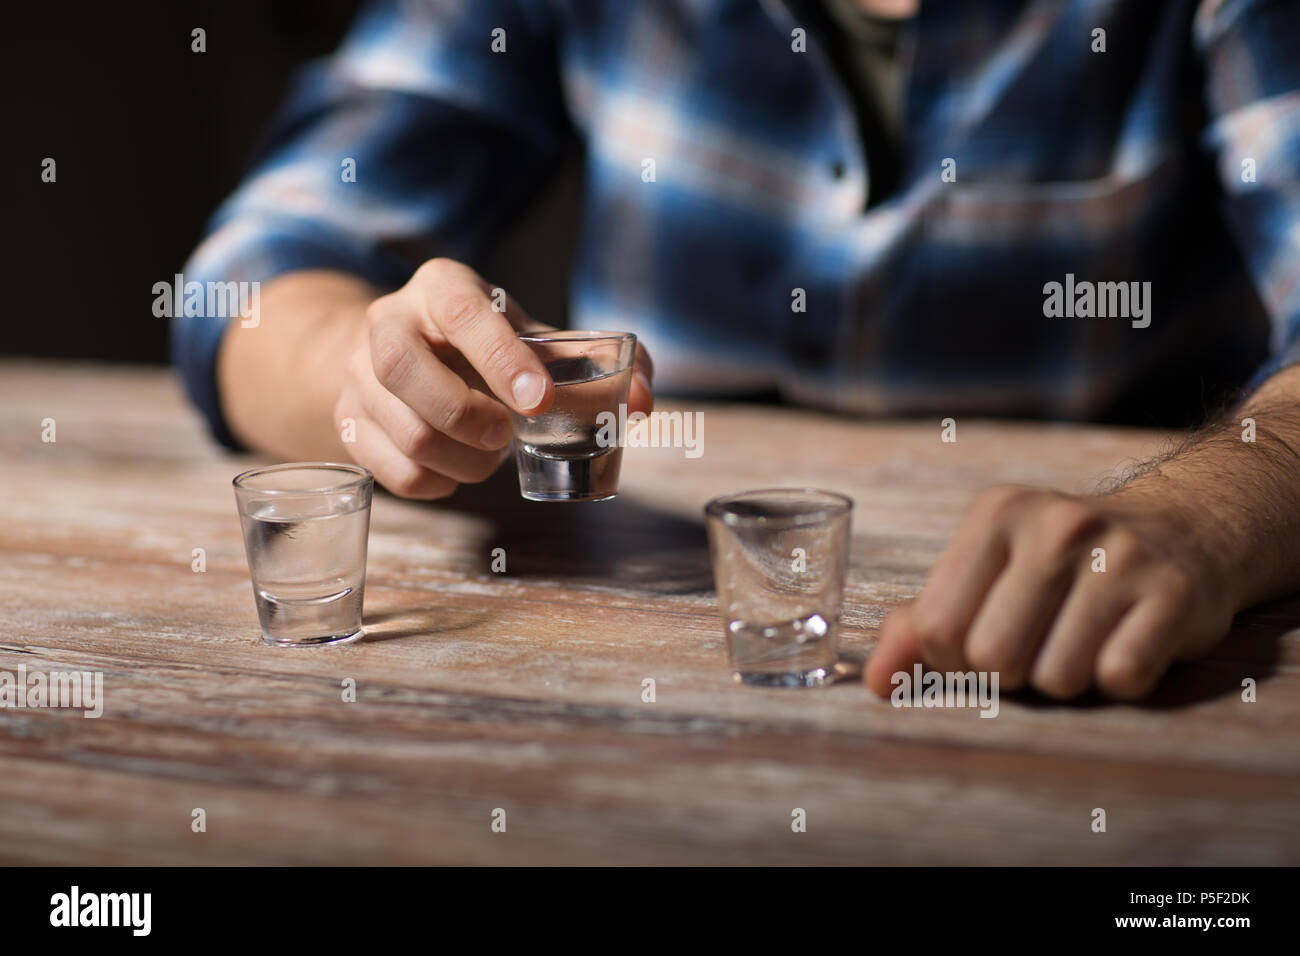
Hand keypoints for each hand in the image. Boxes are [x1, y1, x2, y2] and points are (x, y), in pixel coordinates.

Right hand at [334, 258, 653, 497]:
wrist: (404, 350)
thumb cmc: (485, 345)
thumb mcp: (532, 338)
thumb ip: (594, 365)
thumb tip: (644, 400)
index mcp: (442, 287)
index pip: (464, 314)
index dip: (501, 359)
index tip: (538, 401)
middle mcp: (388, 321)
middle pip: (404, 372)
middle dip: (467, 417)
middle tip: (507, 434)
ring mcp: (357, 373)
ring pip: (404, 432)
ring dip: (463, 461)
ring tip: (490, 452)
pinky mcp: (348, 421)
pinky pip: (392, 471)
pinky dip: (439, 483)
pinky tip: (458, 468)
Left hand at [864, 486, 1236, 699]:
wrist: (1182, 530)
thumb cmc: (1060, 566)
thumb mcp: (986, 574)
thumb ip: (920, 624)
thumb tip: (874, 681)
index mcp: (996, 516)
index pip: (936, 625)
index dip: (951, 657)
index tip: (978, 641)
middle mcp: (1056, 526)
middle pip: (991, 658)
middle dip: (1008, 673)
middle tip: (1036, 644)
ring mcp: (1119, 557)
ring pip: (1056, 677)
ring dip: (1065, 678)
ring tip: (1084, 638)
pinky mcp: (1173, 595)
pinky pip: (1120, 678)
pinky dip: (1119, 679)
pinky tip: (1126, 641)